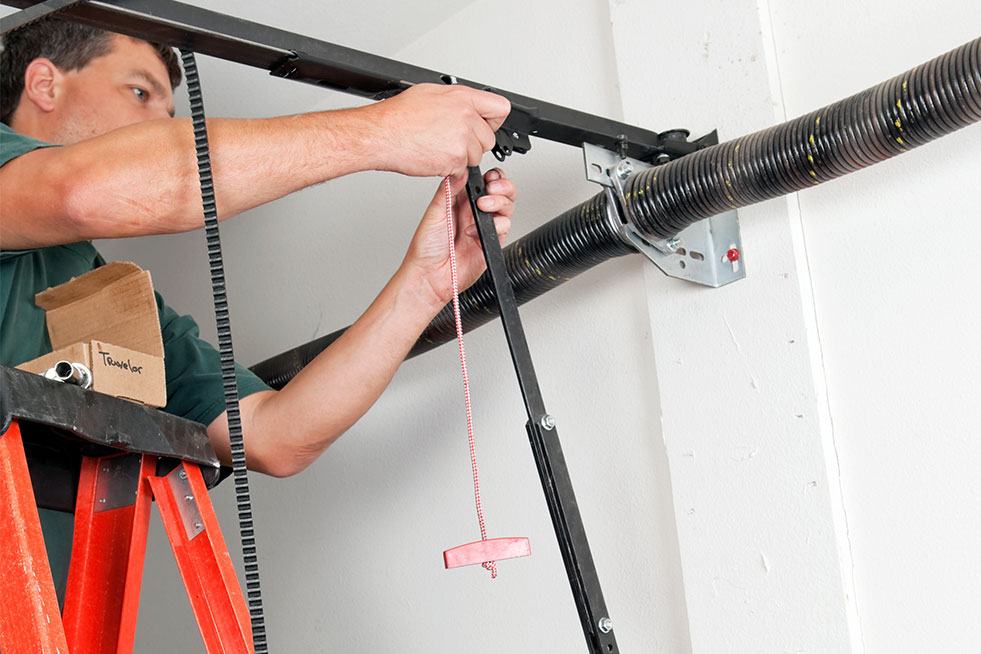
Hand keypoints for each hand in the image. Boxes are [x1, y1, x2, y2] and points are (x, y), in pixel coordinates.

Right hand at [367, 84, 510, 177]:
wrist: (381, 134)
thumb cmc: (397, 116)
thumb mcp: (430, 93)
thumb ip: (456, 100)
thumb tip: (465, 105)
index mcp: (463, 98)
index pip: (500, 108)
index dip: (492, 120)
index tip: (485, 125)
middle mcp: (466, 116)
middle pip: (489, 138)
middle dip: (474, 144)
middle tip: (451, 141)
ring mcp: (462, 139)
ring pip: (476, 157)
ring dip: (461, 158)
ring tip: (438, 147)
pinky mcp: (455, 159)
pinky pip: (462, 170)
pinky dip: (449, 169)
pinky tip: (433, 156)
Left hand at [402, 168, 516, 307]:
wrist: (430, 276)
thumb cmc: (426, 248)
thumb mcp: (434, 213)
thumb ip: (449, 191)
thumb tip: (461, 171)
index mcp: (459, 201)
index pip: (483, 182)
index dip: (491, 176)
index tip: (488, 176)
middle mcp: (473, 212)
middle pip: (501, 192)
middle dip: (503, 186)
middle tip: (492, 188)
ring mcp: (483, 227)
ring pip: (507, 207)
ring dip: (500, 202)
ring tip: (484, 206)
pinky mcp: (490, 242)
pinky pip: (504, 227)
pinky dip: (497, 224)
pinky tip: (479, 230)